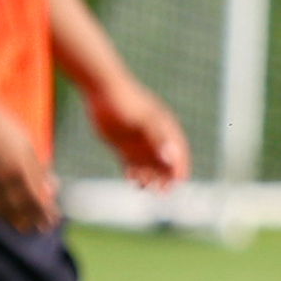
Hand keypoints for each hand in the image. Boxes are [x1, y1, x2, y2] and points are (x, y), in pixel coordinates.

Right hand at [0, 107, 57, 235]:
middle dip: (31, 220)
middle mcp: (2, 179)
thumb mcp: (27, 148)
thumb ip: (37, 171)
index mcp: (20, 169)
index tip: (53, 220)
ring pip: (0, 210)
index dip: (45, 213)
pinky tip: (1, 213)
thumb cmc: (6, 129)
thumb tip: (50, 190)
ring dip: (12, 219)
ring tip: (21, 225)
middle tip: (40, 228)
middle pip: (19, 210)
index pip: (36, 201)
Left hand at [90, 72, 191, 190]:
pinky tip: (131, 181)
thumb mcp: (143, 120)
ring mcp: (137, 141)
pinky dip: (132, 173)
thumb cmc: (125, 101)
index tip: (179, 183)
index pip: (178, 152)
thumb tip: (171, 158)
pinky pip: (130, 163)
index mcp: (164, 128)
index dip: (179, 168)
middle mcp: (153, 137)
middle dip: (164, 178)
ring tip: (145, 188)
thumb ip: (157, 139)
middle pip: (163, 162)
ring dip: (148, 178)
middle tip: (161, 192)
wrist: (100, 88)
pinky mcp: (122, 145)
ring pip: (146, 165)